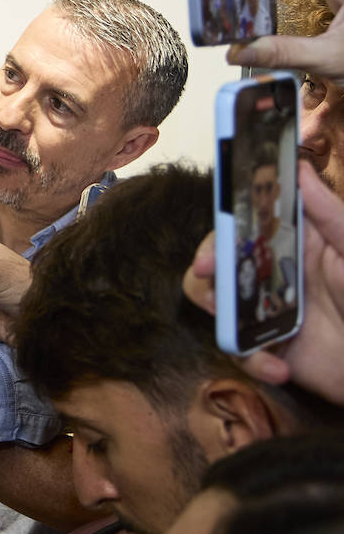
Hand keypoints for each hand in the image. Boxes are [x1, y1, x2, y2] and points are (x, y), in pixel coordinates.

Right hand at [185, 163, 343, 405]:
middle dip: (206, 267)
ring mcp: (263, 307)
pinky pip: (238, 347)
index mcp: (291, 243)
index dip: (222, 227)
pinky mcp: (263, 343)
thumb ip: (327, 213)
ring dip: (219, 314)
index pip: (243, 224)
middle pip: (218, 259)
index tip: (217, 237)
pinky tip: (279, 367)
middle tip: (209, 277)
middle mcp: (270, 270)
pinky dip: (252, 359)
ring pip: (215, 300)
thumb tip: (299, 166)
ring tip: (238, 328)